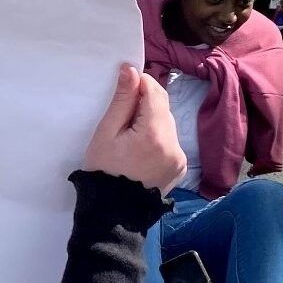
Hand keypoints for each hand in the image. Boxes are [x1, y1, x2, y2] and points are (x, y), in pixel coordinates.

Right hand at [83, 64, 186, 194]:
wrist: (112, 212)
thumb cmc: (103, 171)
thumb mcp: (106, 133)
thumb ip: (121, 101)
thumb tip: (130, 69)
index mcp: (155, 135)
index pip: (155, 93)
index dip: (141, 83)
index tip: (125, 84)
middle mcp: (174, 145)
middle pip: (163, 109)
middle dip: (144, 105)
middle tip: (121, 116)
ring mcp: (180, 158)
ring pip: (167, 125)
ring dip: (151, 122)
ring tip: (128, 137)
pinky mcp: (180, 167)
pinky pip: (170, 142)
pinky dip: (156, 139)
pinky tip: (139, 150)